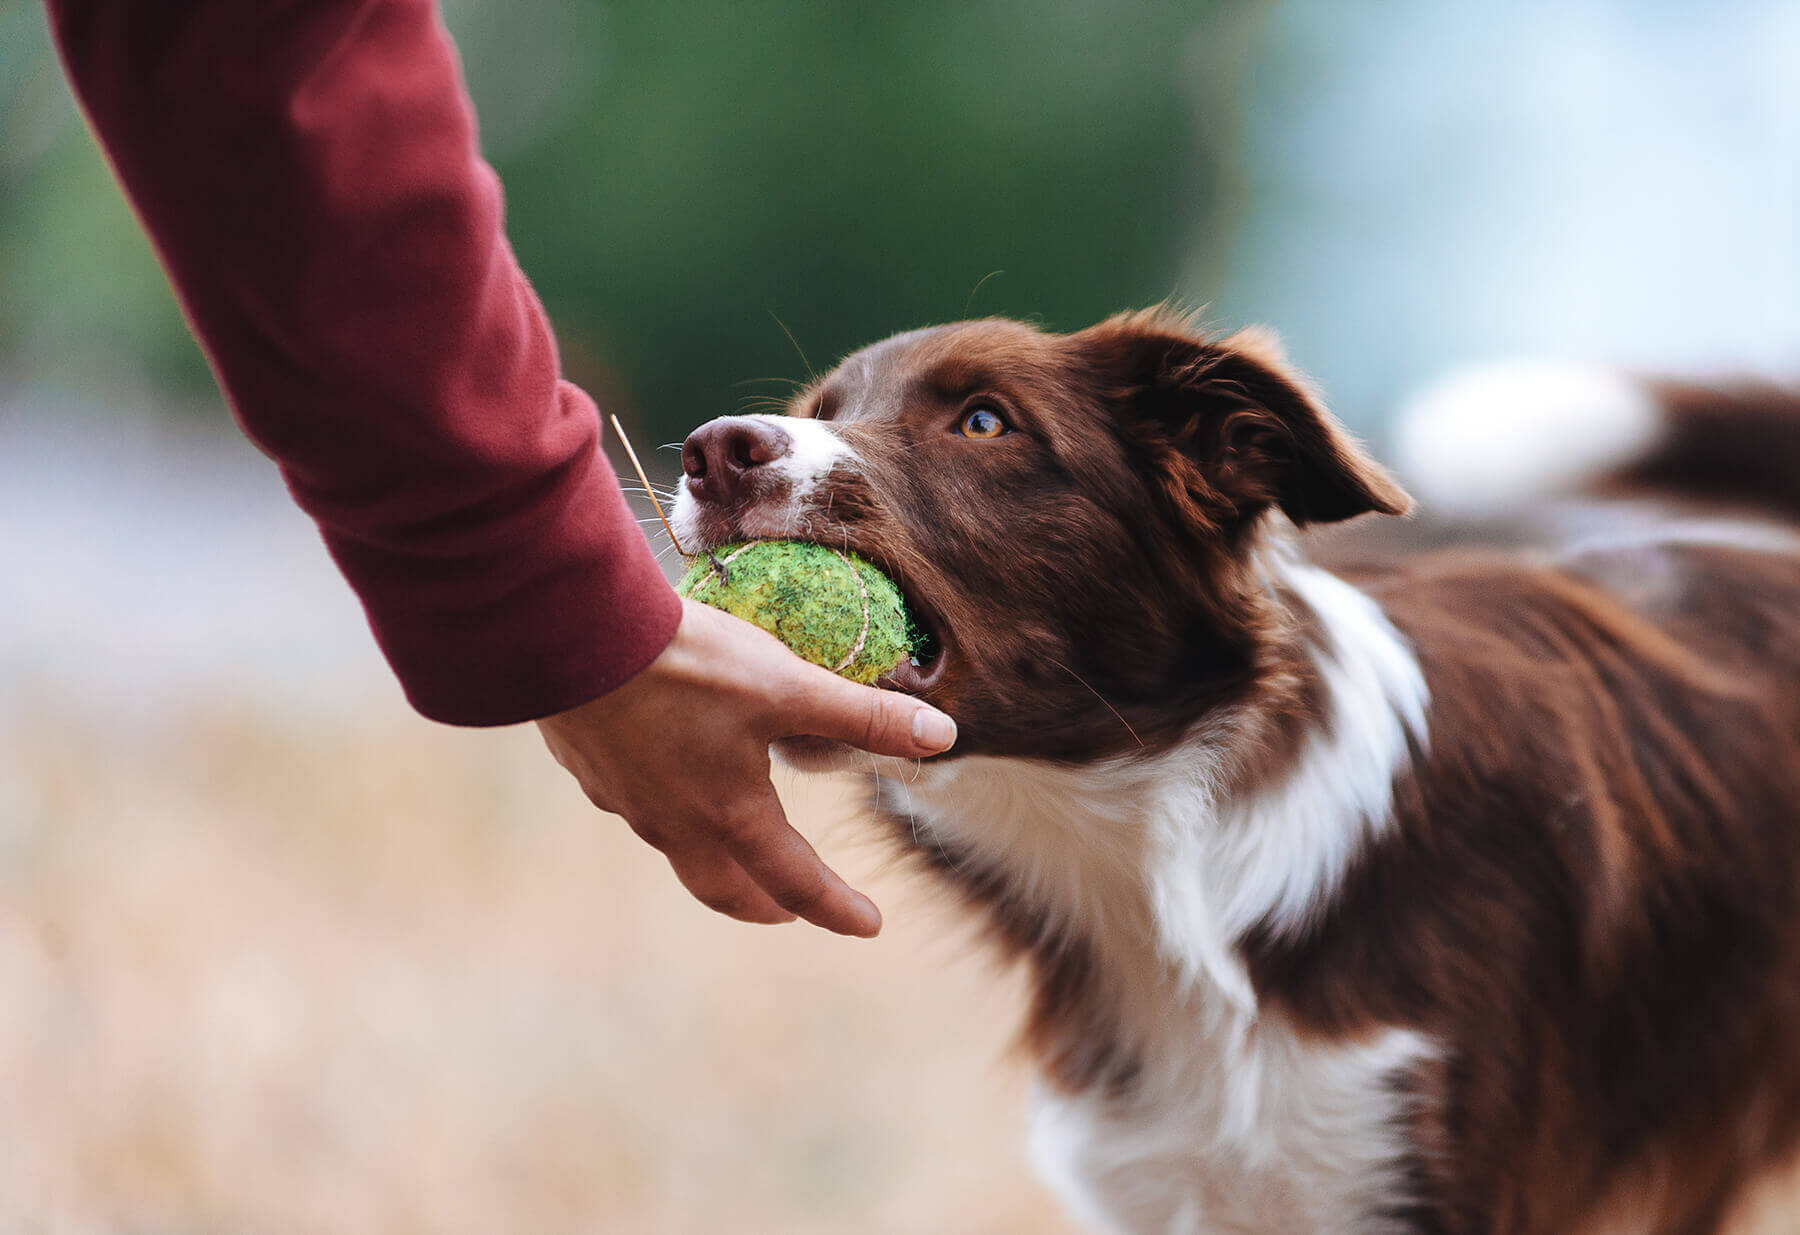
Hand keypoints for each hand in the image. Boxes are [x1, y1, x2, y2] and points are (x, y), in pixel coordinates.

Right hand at [536, 599, 956, 935]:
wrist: (570, 635)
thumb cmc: (686, 665)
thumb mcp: (788, 685)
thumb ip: (864, 714)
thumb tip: (943, 735)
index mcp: (731, 815)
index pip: (797, 882)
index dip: (839, 907)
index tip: (869, 924)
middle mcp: (676, 824)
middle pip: (725, 889)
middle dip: (765, 903)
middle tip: (792, 909)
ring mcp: (626, 802)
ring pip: (678, 851)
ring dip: (715, 860)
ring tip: (732, 844)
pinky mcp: (590, 769)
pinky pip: (638, 807)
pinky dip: (668, 811)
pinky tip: (668, 779)